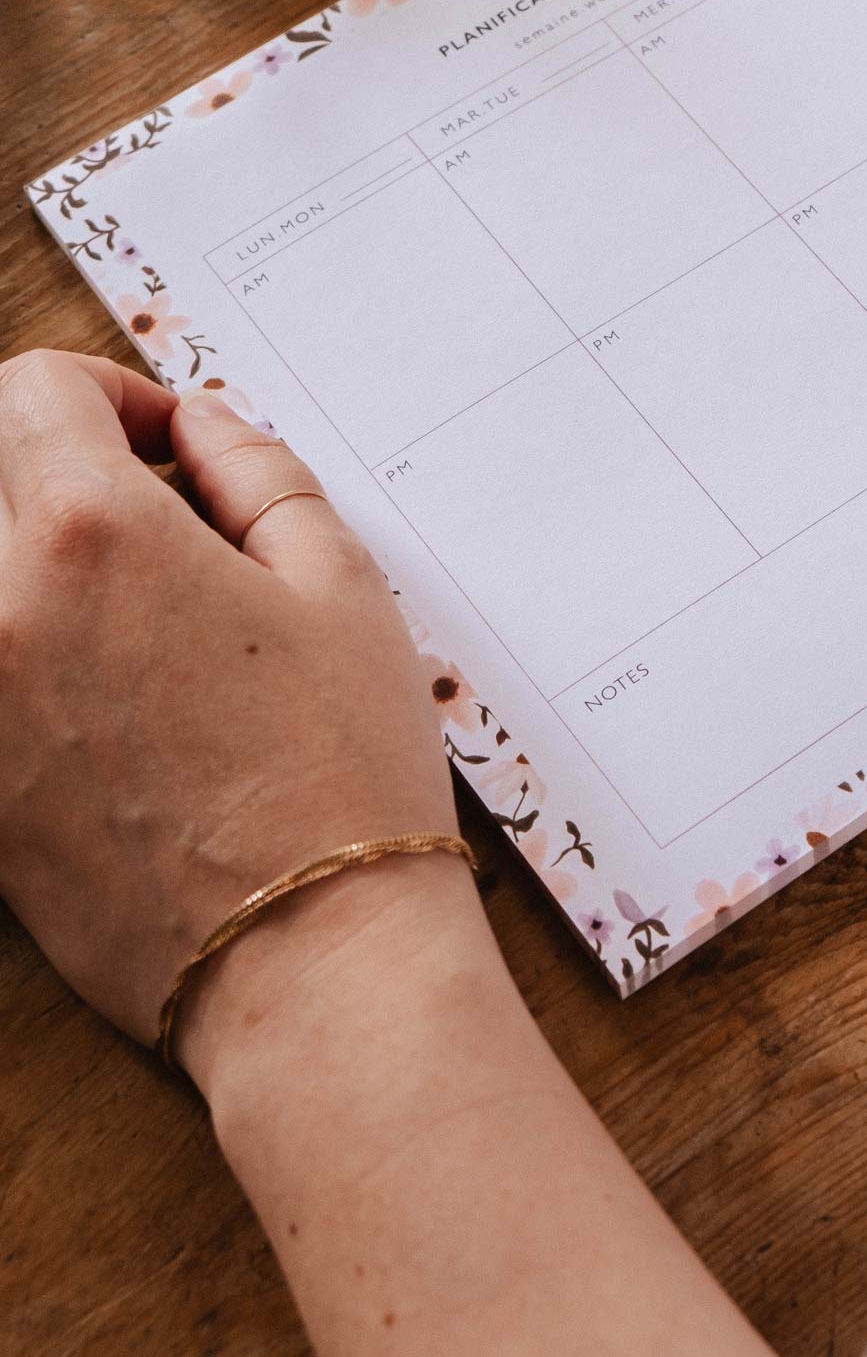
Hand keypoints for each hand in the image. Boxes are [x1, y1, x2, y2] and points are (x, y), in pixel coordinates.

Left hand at [0, 350, 456, 1062]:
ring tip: (133, 614)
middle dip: (60, 468)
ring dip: (38, 564)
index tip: (171, 449)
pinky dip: (25, 653)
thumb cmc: (344, 771)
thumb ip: (258, 473)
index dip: (115, 396)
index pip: (36, 392)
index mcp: (91, 535)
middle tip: (153, 519)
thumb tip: (200, 430)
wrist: (304, 964)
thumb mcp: (340, 584)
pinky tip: (112, 699)